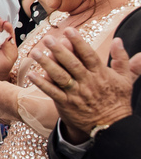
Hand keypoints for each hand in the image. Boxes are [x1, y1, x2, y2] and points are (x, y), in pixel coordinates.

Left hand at [30, 28, 138, 142]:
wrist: (111, 127)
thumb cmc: (117, 101)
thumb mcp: (125, 79)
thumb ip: (122, 59)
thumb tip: (119, 40)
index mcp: (101, 74)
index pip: (89, 55)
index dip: (79, 42)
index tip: (69, 31)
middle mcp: (87, 83)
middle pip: (72, 64)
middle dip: (59, 51)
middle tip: (48, 39)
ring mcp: (76, 94)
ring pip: (60, 77)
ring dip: (47, 64)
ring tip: (35, 53)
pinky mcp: (66, 104)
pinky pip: (52, 92)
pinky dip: (42, 84)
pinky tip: (32, 75)